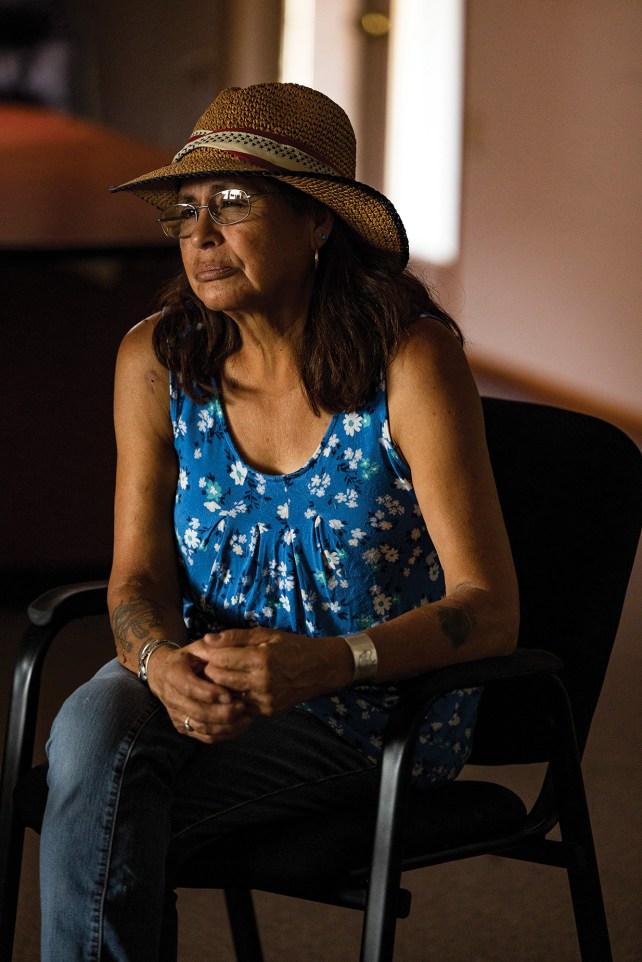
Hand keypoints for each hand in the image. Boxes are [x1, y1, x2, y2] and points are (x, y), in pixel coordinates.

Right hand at [146, 642, 251, 743]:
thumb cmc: (189, 658)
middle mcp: (171, 697)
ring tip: (246, 717)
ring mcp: (176, 714)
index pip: (188, 687)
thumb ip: (211, 647)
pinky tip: (240, 726)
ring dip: (225, 725)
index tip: (229, 694)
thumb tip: (220, 642)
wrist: (164, 673)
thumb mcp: (198, 647)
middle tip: (242, 706)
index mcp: (173, 673)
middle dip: (221, 712)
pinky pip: (204, 737)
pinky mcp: (184, 727)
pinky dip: (224, 735)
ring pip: (201, 727)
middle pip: (196, 711)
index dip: (209, 693)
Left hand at [188, 627, 352, 715]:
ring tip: (215, 676)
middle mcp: (262, 682)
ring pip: (227, 696)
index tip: (199, 651)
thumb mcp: (265, 634)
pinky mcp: (267, 712)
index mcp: (261, 659)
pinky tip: (232, 688)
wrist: (321, 669)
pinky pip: (240, 707)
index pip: (220, 660)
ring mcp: (265, 700)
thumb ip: (235, 637)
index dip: (206, 655)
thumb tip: (207, 639)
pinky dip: (233, 698)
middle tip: (203, 664)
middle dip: (209, 671)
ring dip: (219, 687)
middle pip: (219, 680)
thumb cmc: (293, 646)